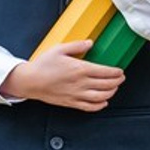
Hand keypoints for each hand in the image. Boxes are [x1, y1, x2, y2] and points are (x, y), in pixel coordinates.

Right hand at [1, 41, 123, 110]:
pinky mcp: (71, 102)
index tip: (120, 71)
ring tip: (114, 88)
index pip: (106, 72)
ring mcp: (77, 94)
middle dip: (118, 81)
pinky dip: (100, 105)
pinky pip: (90, 107)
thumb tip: (90, 43)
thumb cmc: (42, 66)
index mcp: (80, 69)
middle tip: (120, 78)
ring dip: (112, 92)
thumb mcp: (58, 49)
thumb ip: (76, 45)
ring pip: (102, 96)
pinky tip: (103, 101)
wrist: (29, 81)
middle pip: (108, 84)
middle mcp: (81, 83)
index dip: (117, 72)